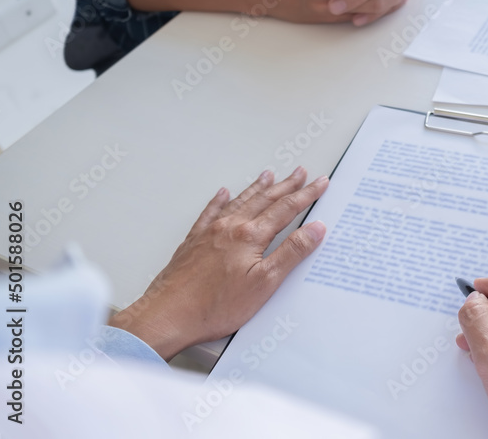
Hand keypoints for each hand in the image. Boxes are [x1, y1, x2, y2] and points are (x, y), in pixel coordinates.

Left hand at [109, 167, 329, 360]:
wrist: (168, 315)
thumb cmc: (213, 306)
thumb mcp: (264, 283)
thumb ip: (291, 253)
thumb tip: (314, 230)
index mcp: (249, 236)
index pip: (286, 209)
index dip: (306, 195)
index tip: (319, 184)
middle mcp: (229, 227)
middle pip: (264, 200)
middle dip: (286, 185)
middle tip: (300, 172)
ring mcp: (209, 232)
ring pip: (239, 202)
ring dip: (257, 188)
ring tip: (268, 176)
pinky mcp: (193, 242)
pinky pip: (210, 212)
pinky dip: (220, 201)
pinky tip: (223, 194)